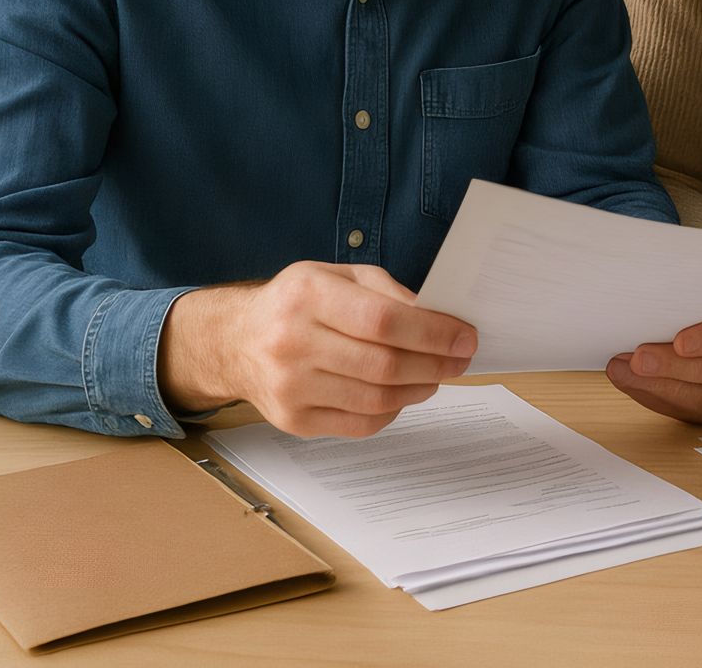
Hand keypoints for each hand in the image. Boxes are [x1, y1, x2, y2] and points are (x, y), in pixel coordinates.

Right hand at [159, 262, 476, 437]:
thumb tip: (438, 318)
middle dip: (435, 364)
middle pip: (384, 364)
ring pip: (376, 399)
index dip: (433, 333)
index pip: (384, 320)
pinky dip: (392, 412)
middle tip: (460, 360)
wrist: (235, 341)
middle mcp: (292, 342)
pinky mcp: (292, 420)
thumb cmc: (297, 303)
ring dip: (418, 389)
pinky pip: (359, 425)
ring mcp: (290, 386)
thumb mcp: (338, 276)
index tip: (465, 338)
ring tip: (436, 376)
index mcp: (307, 296)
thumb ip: (387, 291)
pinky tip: (402, 394)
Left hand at [606, 289, 701, 422]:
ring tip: (627, 371)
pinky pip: (689, 410)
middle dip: (673, 367)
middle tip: (639, 359)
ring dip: (659, 385)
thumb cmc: (696, 304)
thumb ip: (670, 301)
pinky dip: (656, 397)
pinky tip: (634, 383)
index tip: (679, 342)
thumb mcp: (688, 292)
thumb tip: (636, 314)